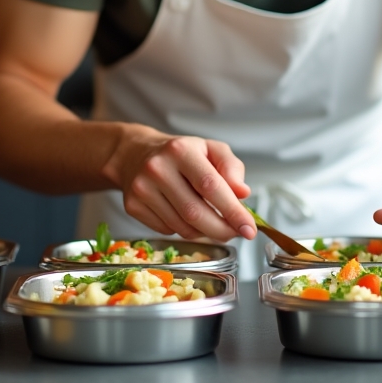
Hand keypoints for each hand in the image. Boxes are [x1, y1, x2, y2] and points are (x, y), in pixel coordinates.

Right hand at [104, 127, 256, 241]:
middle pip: (195, 213)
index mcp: (181, 150)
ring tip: (213, 222)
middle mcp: (158, 169)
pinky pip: (168, 231)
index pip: (211, 186)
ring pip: (182, 227)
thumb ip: (231, 167)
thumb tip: (243, 193)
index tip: (249, 228)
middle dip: (222, 230)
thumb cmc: (180, 153)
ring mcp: (142, 189)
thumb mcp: (210, 149)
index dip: (233, 211)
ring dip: (205, 232)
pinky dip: (185, 230)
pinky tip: (187, 217)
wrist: (134, 154)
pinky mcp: (132, 206)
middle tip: (237, 233)